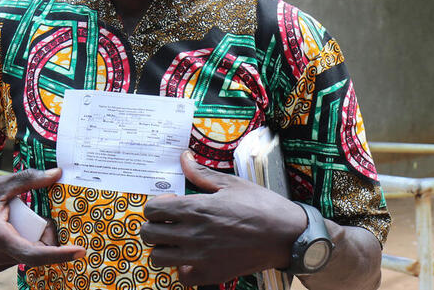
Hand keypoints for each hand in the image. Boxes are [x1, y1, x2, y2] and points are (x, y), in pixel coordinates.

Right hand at [0, 168, 85, 271]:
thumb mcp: (0, 186)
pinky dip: (25, 242)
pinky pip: (18, 255)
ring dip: (35, 239)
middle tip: (47, 218)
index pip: (34, 254)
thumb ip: (29, 180)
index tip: (79, 252)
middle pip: (36, 252)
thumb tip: (57, 173)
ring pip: (28, 254)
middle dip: (48, 237)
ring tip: (24, 218)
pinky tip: (18, 227)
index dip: (59, 254)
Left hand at [140, 152, 306, 285]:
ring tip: (176, 240)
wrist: (286, 235)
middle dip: (153, 225)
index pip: (152, 210)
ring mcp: (200, 258)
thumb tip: (184, 157)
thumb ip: (201, 173)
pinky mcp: (211, 274)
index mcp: (196, 209)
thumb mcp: (231, 184)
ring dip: (163, 247)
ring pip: (158, 257)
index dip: (156, 205)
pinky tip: (193, 257)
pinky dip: (182, 268)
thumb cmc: (261, 205)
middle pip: (148, 234)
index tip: (170, 203)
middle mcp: (193, 235)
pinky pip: (181, 277)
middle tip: (168, 222)